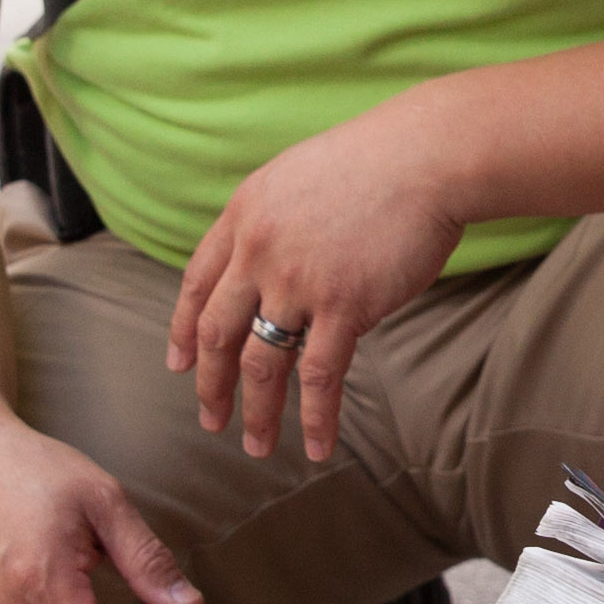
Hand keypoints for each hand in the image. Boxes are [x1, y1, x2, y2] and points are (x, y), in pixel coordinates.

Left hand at [163, 111, 472, 461]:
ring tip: (256, 446)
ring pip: (261, 364)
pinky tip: (316, 446)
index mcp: (244, 216)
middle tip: (210, 420)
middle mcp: (259, 251)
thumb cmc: (376, 164)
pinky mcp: (344, 304)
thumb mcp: (296, 179)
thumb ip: (272, 224)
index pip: (196, 283)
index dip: (182, 330)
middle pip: (217, 332)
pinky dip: (316, 417)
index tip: (178, 365)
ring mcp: (298, 281)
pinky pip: (320, 376)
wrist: (425, 157)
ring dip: (257, 413)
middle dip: (210, 385)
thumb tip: (270, 272)